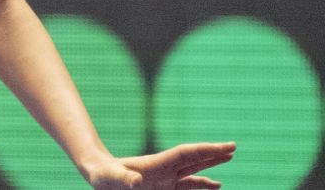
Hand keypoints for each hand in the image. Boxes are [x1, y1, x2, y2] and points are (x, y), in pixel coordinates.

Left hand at [85, 142, 235, 188]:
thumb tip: (135, 182)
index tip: (227, 146)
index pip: (187, 154)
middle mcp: (166, 169)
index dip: (207, 150)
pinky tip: (214, 184)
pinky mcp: (163, 187)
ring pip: (195, 171)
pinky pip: (188, 185)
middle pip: (195, 158)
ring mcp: (166, 178)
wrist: (98, 175)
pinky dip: (202, 184)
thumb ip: (123, 179)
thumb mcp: (111, 178)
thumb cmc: (103, 175)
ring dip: (211, 165)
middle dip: (214, 153)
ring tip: (229, 158)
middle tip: (233, 147)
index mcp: (158, 164)